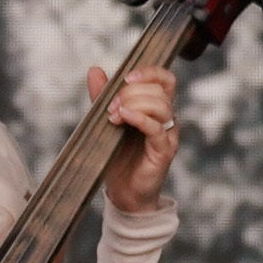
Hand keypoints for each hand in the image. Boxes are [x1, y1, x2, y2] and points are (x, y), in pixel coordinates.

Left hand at [91, 64, 182, 212]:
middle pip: (159, 91)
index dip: (150, 72)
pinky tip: (122, 118)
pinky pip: (156, 128)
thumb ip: (103, 96)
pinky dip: (138, 118)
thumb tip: (95, 70)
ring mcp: (168, 135)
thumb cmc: (118, 157)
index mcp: (157, 108)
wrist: (124, 192)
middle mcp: (167, 119)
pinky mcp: (164, 151)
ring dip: (133, 104)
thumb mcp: (107, 120)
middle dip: (131, 93)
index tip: (127, 78)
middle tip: (110, 107)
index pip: (166, 80)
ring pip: (160, 106)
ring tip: (113, 116)